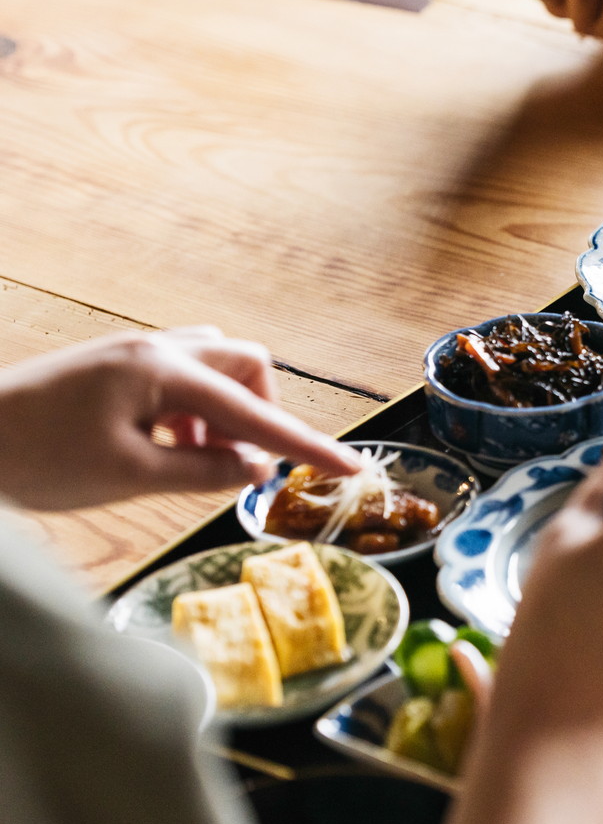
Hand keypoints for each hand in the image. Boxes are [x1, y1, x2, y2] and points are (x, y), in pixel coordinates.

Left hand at [0, 328, 360, 509]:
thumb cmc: (33, 457)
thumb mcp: (128, 476)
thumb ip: (203, 470)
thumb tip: (254, 470)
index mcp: (163, 370)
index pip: (255, 410)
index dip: (305, 444)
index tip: (349, 466)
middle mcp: (154, 348)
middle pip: (245, 365)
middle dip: (260, 413)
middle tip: (243, 463)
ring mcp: (131, 352)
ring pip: (212, 365)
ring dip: (224, 411)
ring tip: (198, 457)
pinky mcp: (111, 365)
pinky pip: (178, 374)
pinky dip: (191, 409)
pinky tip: (165, 445)